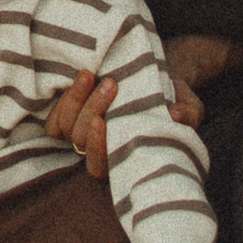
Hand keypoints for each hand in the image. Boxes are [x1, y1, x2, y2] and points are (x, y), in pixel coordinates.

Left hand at [43, 34, 238, 176]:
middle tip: (111, 84)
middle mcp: (98, 149)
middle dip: (91, 110)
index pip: (99, 168)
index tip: (102, 121)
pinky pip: (53, 115)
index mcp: (123, 157)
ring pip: (63, 126)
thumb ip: (189, 113)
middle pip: (78, 141)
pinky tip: (84, 76)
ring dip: (75, 100)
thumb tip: (176, 115)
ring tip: (93, 74)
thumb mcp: (189, 105)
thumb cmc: (173, 98)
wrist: (157, 74)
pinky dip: (63, 97)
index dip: (96, 148)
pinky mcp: (68, 113)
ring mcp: (80, 131)